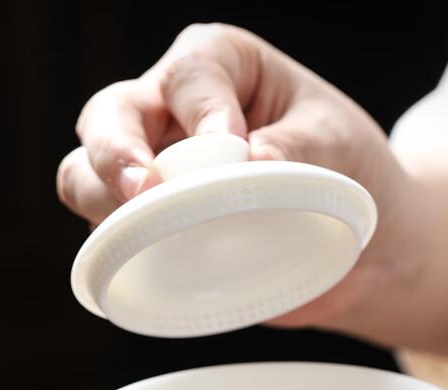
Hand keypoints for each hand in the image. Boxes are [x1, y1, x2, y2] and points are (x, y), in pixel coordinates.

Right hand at [56, 24, 447, 353]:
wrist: (361, 244)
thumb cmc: (349, 173)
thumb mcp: (336, 146)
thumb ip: (293, 148)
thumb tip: (245, 164)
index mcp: (221, 69)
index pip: (191, 75)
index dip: (202, 111)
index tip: (233, 151)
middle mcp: (173, 114)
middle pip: (108, 116)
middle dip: (115, 152)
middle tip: (144, 191)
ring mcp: (156, 174)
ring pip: (86, 175)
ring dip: (103, 203)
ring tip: (146, 232)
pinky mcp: (155, 230)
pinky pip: (112, 236)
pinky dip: (120, 249)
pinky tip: (153, 262)